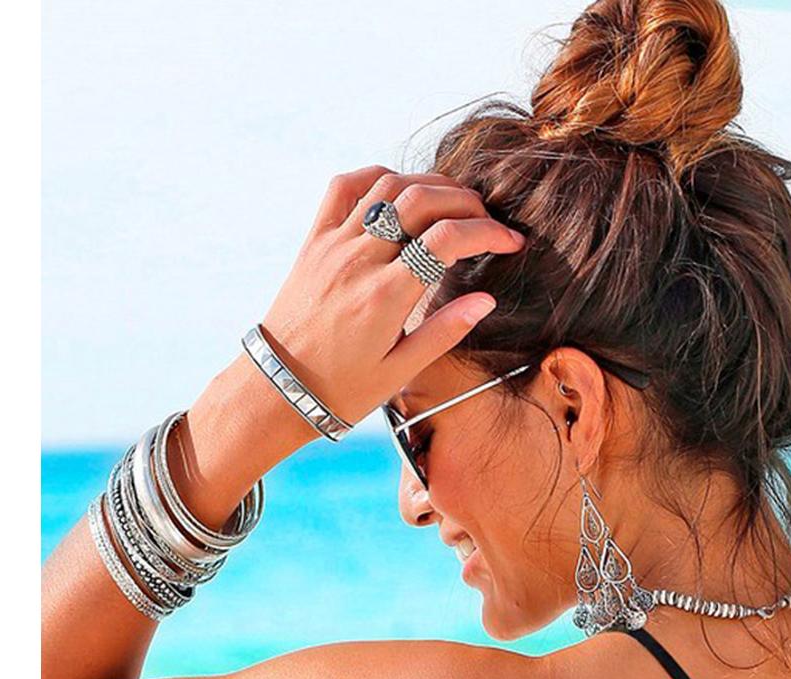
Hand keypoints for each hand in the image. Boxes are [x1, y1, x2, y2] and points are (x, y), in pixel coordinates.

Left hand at [253, 166, 526, 430]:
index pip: (446, 240)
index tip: (511, 242)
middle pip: (421, 200)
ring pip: (388, 185)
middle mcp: (360, 260)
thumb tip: (486, 301)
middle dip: (465, 202)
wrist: (279, 386)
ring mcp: (334, 244)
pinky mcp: (315, 239)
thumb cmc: (343, 388)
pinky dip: (378, 177)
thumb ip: (445, 332)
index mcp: (387, 297)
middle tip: (488, 220)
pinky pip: (345, 187)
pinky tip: (399, 189)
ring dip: (428, 183)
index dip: (487, 232)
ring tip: (452, 202)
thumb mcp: (401, 372)